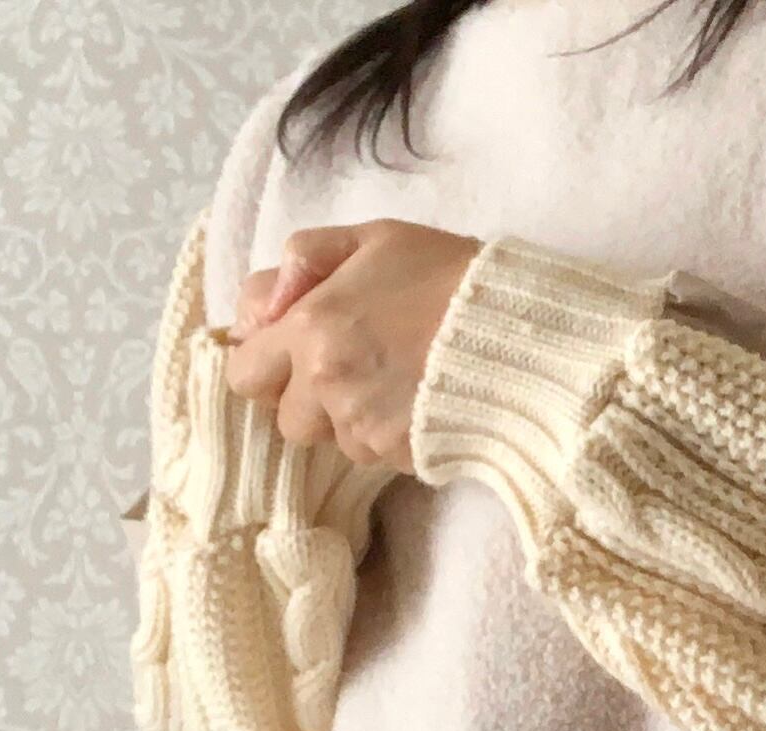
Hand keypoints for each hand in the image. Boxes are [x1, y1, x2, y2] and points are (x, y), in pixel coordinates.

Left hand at [224, 220, 480, 470]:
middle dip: (306, 399)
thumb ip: (303, 261)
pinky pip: (373, 453)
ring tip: (392, 384)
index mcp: (310, 328)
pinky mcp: (398, 457)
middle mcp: (328, 386)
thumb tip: (259, 309)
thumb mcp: (373, 238)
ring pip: (331, 440)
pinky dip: (386, 433)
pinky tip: (416, 402)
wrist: (522, 336)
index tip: (295, 349)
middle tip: (348, 369)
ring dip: (348, 419)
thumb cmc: (449, 277)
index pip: (244, 373)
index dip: (265, 363)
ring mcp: (364, 428)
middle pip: (285, 420)